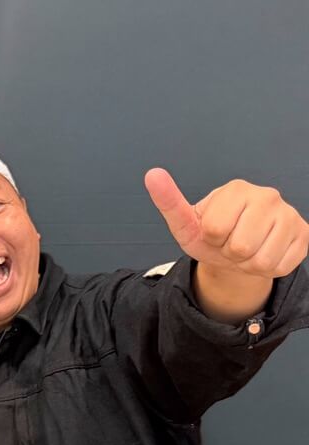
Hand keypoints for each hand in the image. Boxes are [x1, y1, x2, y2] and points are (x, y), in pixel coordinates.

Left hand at [145, 168, 308, 279]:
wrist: (238, 253)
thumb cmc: (212, 236)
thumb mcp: (186, 224)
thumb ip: (169, 202)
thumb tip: (152, 174)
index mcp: (235, 189)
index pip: (214, 229)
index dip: (211, 239)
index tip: (214, 232)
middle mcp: (267, 195)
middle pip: (239, 247)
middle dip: (229, 254)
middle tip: (231, 244)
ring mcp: (289, 213)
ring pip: (261, 260)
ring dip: (248, 265)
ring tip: (247, 251)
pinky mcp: (304, 233)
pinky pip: (280, 267)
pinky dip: (267, 270)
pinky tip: (265, 253)